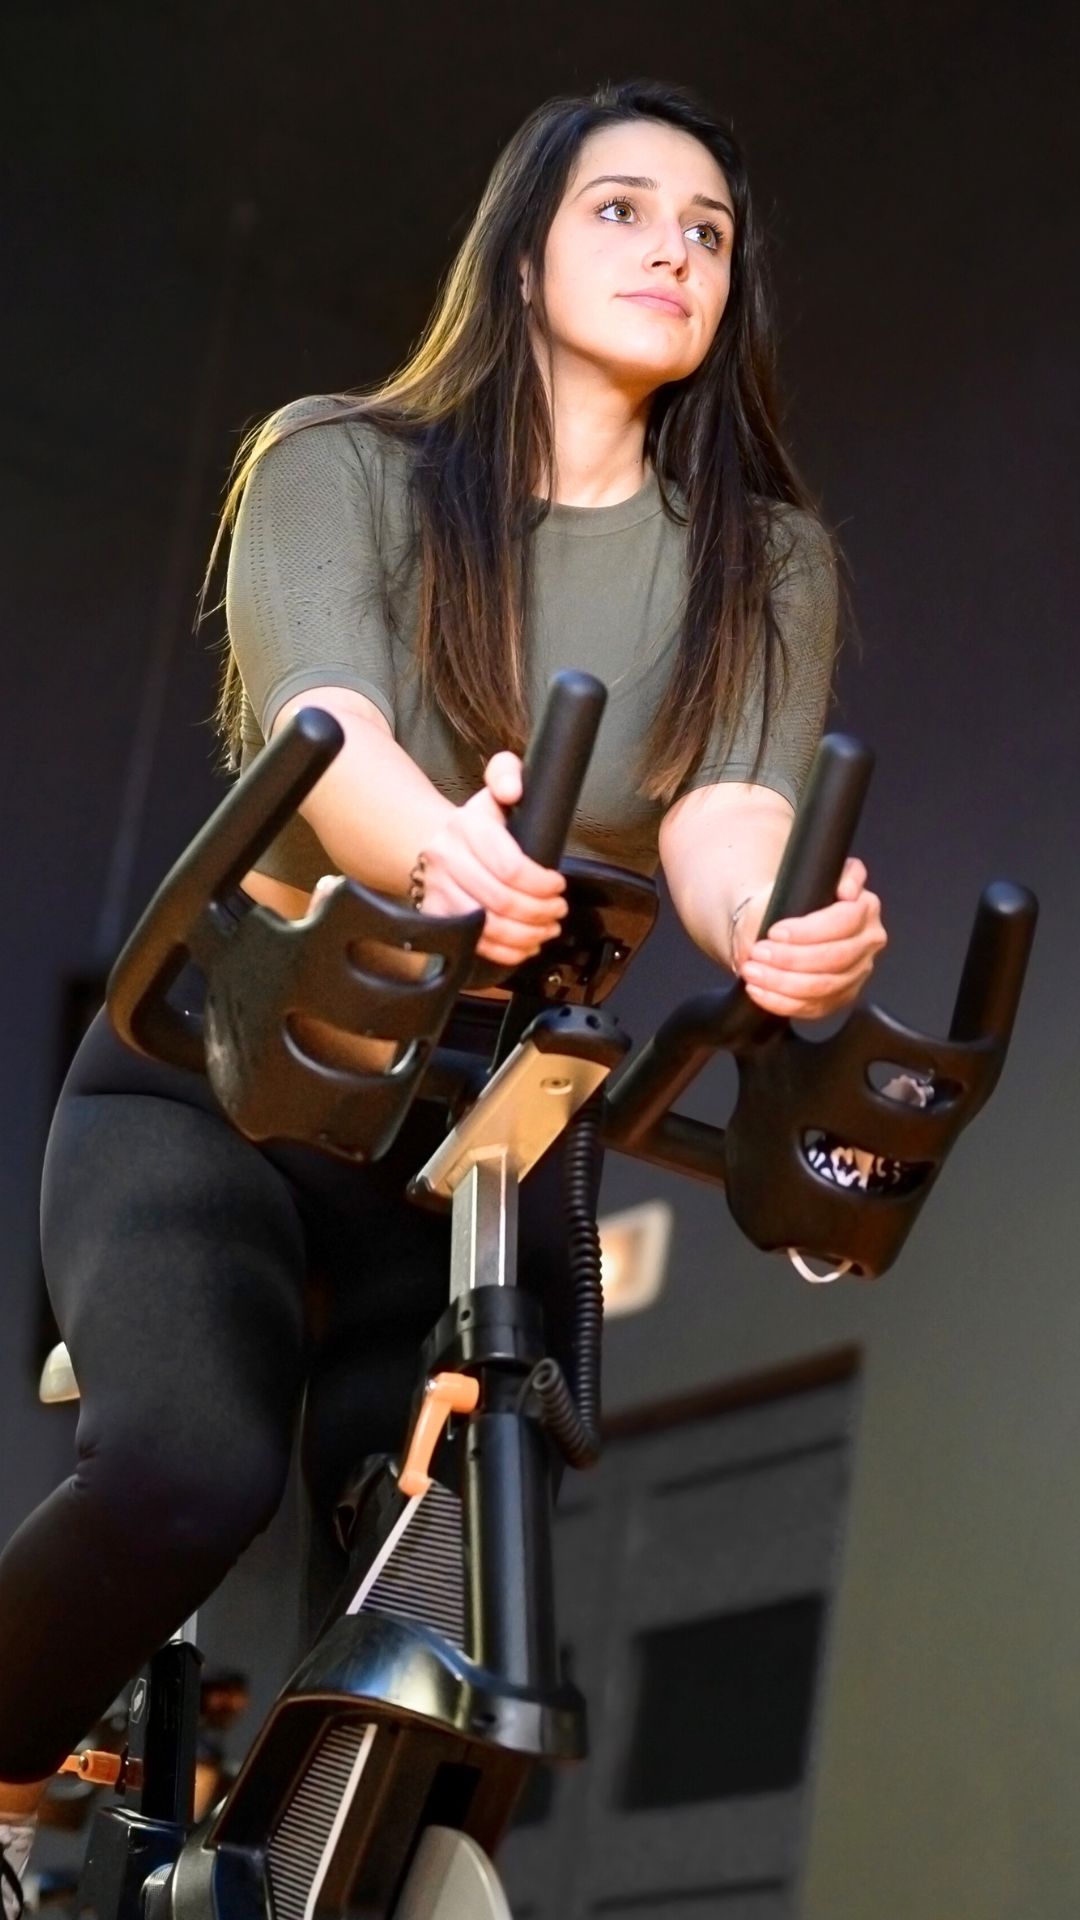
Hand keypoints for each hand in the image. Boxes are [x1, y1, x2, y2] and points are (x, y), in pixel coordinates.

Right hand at [419, 752, 567, 968]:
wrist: (433, 844)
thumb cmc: (475, 823)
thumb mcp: (493, 787)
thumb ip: (506, 773)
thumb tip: (513, 789)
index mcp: (466, 827)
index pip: (510, 866)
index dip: (542, 883)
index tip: (558, 884)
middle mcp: (447, 860)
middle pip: (501, 900)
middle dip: (540, 911)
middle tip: (558, 909)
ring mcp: (439, 892)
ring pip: (488, 927)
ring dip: (527, 933)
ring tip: (548, 928)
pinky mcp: (437, 917)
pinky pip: (474, 943)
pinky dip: (506, 951)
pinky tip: (526, 944)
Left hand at [734, 857, 886, 1019]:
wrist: (789, 922)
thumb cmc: (800, 898)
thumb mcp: (810, 875)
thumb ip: (829, 874)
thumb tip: (849, 890)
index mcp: (866, 908)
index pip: (844, 922)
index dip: (808, 930)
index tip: (775, 931)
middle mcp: (868, 942)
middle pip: (834, 958)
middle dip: (790, 958)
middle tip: (759, 952)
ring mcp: (857, 973)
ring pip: (823, 987)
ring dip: (782, 982)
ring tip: (753, 971)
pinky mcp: (841, 997)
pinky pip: (813, 1008)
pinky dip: (781, 1002)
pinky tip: (759, 990)